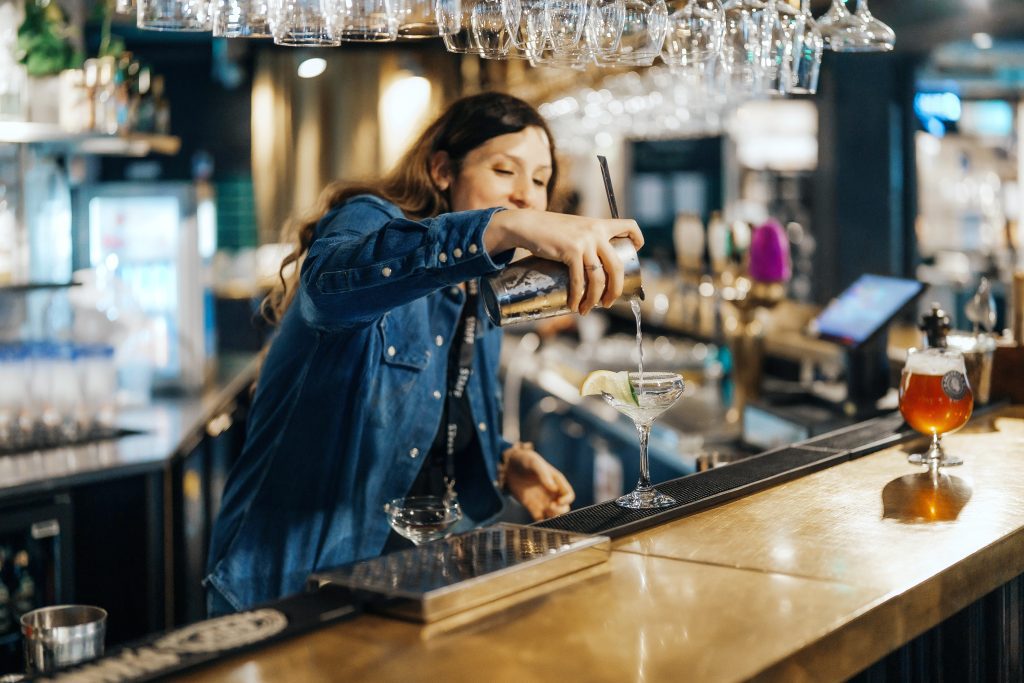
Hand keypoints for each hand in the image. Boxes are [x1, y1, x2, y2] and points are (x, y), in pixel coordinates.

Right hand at [484, 210, 644, 315]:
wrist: (527, 224)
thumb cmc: (549, 231)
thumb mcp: (573, 229)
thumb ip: (584, 240)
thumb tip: (590, 266)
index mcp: (600, 225)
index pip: (629, 225)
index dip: (638, 238)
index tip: (636, 251)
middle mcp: (596, 232)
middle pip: (617, 266)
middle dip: (615, 290)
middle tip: (608, 303)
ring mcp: (584, 241)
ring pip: (599, 278)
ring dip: (595, 299)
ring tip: (587, 310)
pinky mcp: (571, 250)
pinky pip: (579, 280)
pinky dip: (578, 297)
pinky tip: (575, 306)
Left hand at [502, 442, 574, 520]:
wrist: (509, 466)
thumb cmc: (525, 461)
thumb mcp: (534, 463)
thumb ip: (544, 475)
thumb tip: (553, 488)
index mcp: (557, 482)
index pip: (569, 495)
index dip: (566, 500)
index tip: (558, 501)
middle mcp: (552, 493)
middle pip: (564, 508)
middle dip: (560, 511)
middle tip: (550, 507)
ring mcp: (543, 501)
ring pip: (554, 515)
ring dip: (552, 517)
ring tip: (544, 512)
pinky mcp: (532, 507)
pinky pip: (540, 519)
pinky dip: (541, 523)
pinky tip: (537, 522)